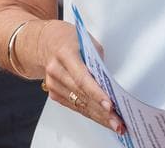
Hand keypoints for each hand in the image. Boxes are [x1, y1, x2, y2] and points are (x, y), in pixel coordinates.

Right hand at [38, 21, 125, 135]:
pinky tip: (103, 119)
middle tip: (118, 121)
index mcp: (65, 54)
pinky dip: (90, 113)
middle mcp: (56, 70)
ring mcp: (53, 84)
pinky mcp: (54, 94)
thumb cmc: (70, 40)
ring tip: (115, 124)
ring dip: (98, 116)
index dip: (96, 93)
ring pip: (79, 105)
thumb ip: (97, 62)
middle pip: (81, 95)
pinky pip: (75, 106)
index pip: (82, 78)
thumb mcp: (88, 42)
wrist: (46, 43)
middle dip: (102, 111)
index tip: (110, 105)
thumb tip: (109, 85)